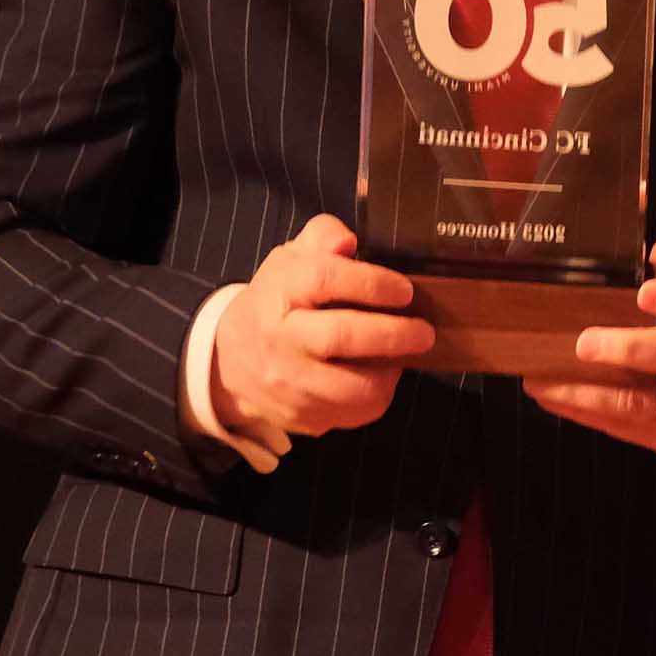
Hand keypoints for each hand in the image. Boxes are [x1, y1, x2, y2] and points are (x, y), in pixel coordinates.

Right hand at [210, 215, 436, 438]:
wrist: (230, 362)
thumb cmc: (276, 301)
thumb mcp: (291, 259)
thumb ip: (322, 238)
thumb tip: (347, 241)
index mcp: (280, 291)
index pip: (326, 279)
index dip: (372, 283)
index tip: (405, 291)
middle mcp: (280, 338)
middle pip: (341, 336)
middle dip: (393, 334)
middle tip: (424, 333)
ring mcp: (287, 383)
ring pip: (352, 387)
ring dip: (389, 373)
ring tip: (402, 357)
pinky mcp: (300, 417)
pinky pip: (352, 415)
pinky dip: (375, 399)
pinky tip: (378, 378)